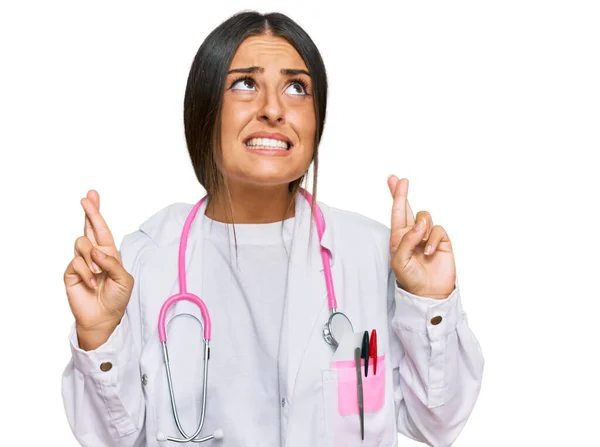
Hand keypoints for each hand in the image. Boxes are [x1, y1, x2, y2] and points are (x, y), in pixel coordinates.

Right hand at [63, 190, 133, 349]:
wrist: (103, 317)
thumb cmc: (116, 298)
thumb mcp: (124, 279)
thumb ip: (113, 262)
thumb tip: (96, 250)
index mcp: (108, 253)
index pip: (102, 229)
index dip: (96, 213)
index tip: (92, 196)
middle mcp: (94, 254)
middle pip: (88, 227)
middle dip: (89, 211)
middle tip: (87, 197)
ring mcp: (81, 262)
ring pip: (82, 243)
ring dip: (93, 258)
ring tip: (99, 274)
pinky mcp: (70, 272)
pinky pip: (76, 261)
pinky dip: (86, 272)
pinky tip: (92, 284)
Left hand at [388, 176, 455, 298]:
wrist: (429, 293)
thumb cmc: (410, 278)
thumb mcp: (400, 261)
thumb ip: (405, 240)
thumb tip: (418, 225)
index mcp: (399, 237)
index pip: (397, 213)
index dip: (396, 196)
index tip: (393, 179)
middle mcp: (412, 234)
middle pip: (409, 208)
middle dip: (402, 193)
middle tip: (401, 180)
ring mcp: (427, 236)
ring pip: (425, 217)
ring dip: (422, 227)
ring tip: (420, 245)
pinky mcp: (442, 241)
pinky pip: (438, 229)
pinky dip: (432, 239)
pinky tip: (429, 252)